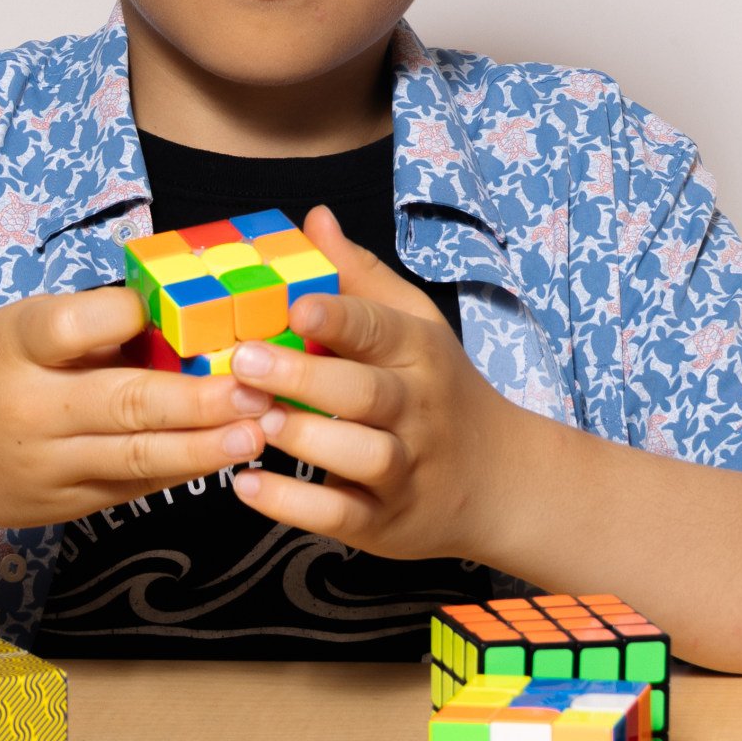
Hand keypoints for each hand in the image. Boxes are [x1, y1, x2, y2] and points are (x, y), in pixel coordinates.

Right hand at [0, 282, 277, 530]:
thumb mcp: (13, 327)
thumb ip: (87, 325)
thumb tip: (177, 314)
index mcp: (13, 346)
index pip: (75, 324)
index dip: (134, 315)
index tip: (188, 304)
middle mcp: (28, 411)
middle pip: (123, 403)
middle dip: (200, 400)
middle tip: (258, 388)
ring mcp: (44, 468)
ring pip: (135, 459)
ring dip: (205, 446)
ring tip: (258, 431)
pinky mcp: (59, 507)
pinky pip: (129, 488)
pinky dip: (177, 470)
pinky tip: (223, 456)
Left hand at [222, 207, 536, 562]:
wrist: (496, 479)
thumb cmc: (437, 390)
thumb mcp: (414, 325)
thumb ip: (359, 277)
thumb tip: (314, 219)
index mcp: (420, 353)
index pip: (381, 329)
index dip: (340, 317)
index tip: (295, 306)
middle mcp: (416, 409)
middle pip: (365, 393)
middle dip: (304, 377)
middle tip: (245, 361)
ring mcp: (404, 469)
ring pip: (361, 455)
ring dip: (304, 438)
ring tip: (252, 421)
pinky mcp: (384, 521)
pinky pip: (341, 516)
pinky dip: (294, 505)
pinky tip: (247, 484)